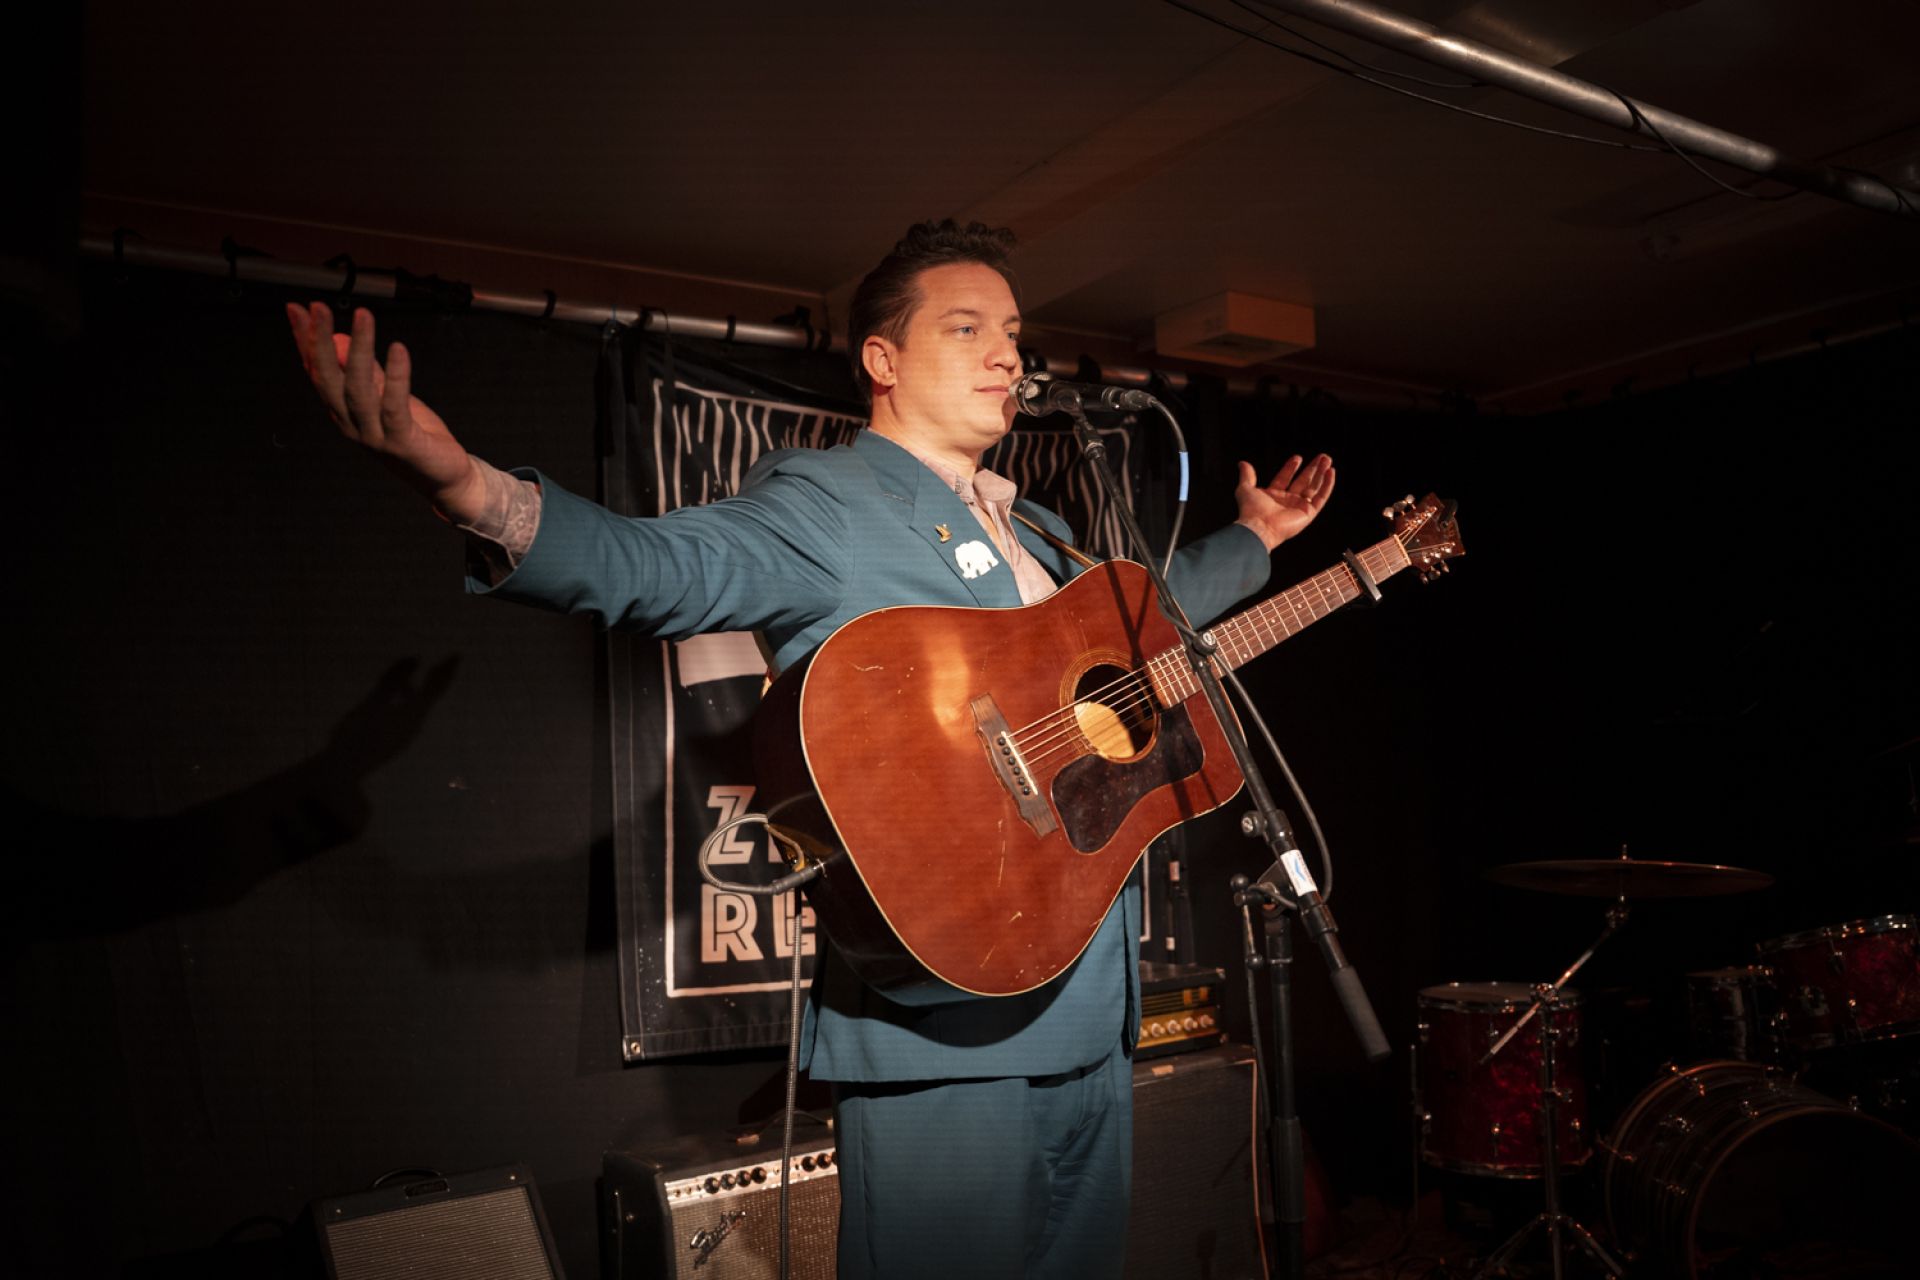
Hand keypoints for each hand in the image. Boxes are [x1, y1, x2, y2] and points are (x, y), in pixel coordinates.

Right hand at [286, 303, 485, 522]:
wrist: (444, 477)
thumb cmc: (414, 435)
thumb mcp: (386, 396)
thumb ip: (366, 370)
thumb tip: (341, 338)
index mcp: (342, 412)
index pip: (316, 372)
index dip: (304, 341)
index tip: (297, 309)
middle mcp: (351, 424)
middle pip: (329, 379)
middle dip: (320, 342)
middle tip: (319, 308)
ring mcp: (374, 435)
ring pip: (359, 388)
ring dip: (359, 350)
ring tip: (363, 316)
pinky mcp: (401, 441)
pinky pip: (394, 405)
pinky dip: (395, 376)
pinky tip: (397, 349)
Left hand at [1234, 454, 1334, 550]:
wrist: (1259, 526)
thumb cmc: (1251, 510)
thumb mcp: (1245, 489)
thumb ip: (1247, 476)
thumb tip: (1242, 463)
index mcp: (1274, 496)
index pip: (1285, 478)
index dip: (1291, 468)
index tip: (1298, 457)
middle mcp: (1287, 502)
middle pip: (1303, 482)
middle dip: (1313, 469)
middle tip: (1322, 456)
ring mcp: (1299, 507)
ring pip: (1314, 488)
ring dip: (1322, 474)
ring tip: (1328, 460)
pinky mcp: (1308, 514)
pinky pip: (1321, 498)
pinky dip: (1327, 485)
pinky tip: (1331, 472)